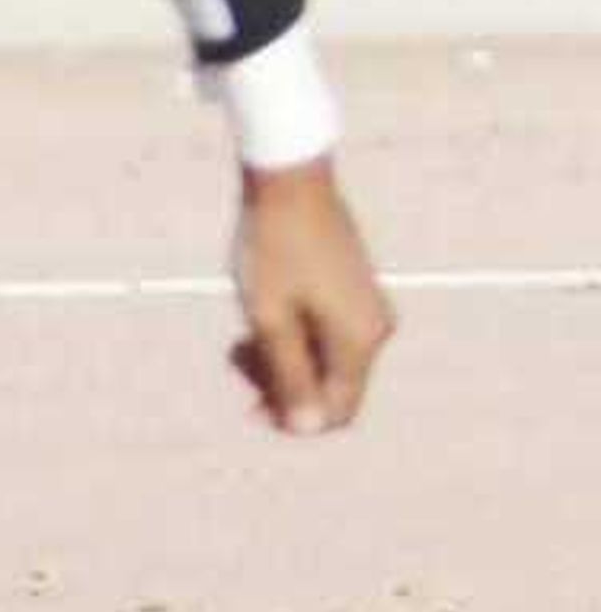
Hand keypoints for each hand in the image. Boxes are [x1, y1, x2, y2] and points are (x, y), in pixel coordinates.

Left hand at [228, 160, 391, 435]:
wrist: (289, 183)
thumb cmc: (273, 248)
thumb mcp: (269, 319)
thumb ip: (288, 375)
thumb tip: (308, 428)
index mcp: (359, 341)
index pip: (336, 411)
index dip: (293, 420)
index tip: (248, 403)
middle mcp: (374, 330)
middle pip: (330, 389)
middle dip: (282, 388)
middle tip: (237, 360)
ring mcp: (366, 310)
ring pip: (324, 363)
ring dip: (281, 362)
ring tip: (240, 339)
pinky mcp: (353, 294)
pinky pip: (325, 336)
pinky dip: (291, 338)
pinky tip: (257, 319)